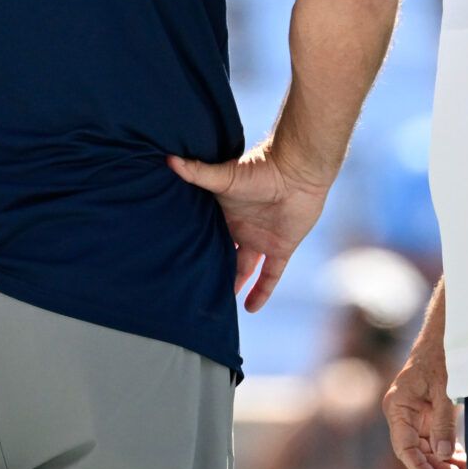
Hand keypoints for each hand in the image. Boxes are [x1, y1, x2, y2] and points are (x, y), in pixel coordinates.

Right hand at [167, 144, 328, 311]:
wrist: (298, 171)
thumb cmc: (261, 168)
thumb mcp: (224, 176)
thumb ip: (198, 172)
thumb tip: (169, 159)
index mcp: (225, 214)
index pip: (207, 237)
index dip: (196, 251)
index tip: (179, 269)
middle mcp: (241, 229)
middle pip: (225, 255)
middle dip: (213, 271)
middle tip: (195, 293)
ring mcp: (261, 240)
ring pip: (245, 269)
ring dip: (235, 285)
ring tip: (219, 306)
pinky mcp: (281, 248)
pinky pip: (270, 275)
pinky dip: (262, 291)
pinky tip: (250, 309)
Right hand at [383, 348, 465, 468]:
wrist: (442, 338)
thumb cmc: (440, 357)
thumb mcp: (444, 390)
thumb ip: (443, 423)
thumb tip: (443, 454)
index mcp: (398, 406)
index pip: (404, 446)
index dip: (418, 468)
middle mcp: (401, 414)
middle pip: (414, 450)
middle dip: (435, 466)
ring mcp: (412, 416)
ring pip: (424, 448)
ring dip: (442, 461)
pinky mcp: (424, 415)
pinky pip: (432, 439)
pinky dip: (445, 449)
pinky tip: (460, 459)